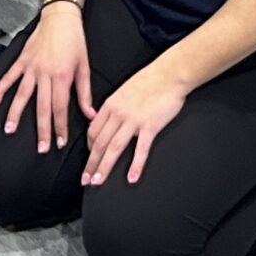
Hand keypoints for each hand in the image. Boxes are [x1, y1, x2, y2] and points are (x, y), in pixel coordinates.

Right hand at [0, 2, 94, 155]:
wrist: (60, 17)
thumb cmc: (74, 42)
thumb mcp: (84, 67)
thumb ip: (85, 94)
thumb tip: (91, 115)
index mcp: (62, 77)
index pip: (60, 108)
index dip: (60, 127)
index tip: (59, 143)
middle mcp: (44, 74)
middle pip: (41, 107)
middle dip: (42, 129)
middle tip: (40, 148)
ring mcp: (31, 67)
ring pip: (22, 95)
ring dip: (15, 114)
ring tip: (9, 130)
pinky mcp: (21, 60)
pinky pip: (8, 77)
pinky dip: (0, 89)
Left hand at [83, 66, 191, 185]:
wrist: (169, 74)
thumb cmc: (150, 81)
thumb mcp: (124, 90)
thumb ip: (115, 106)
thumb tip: (107, 120)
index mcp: (111, 104)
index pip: (93, 130)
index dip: (89, 149)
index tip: (88, 160)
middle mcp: (119, 113)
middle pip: (99, 143)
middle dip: (91, 164)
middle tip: (86, 179)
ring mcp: (133, 120)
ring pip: (114, 148)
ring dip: (104, 167)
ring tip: (98, 181)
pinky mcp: (150, 126)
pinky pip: (140, 150)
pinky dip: (135, 166)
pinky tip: (131, 178)